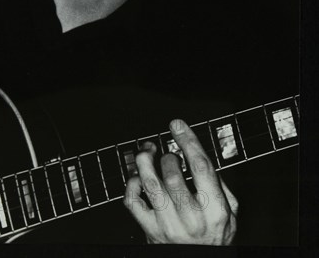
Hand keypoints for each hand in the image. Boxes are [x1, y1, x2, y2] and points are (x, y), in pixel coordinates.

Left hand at [124, 118, 237, 244]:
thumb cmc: (214, 237)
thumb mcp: (229, 212)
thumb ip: (219, 184)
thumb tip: (198, 154)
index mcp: (215, 210)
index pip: (200, 166)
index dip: (187, 140)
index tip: (177, 124)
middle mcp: (192, 219)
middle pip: (172, 173)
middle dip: (167, 155)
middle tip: (168, 154)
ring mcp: (169, 226)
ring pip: (150, 184)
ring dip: (145, 161)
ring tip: (147, 153)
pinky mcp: (150, 231)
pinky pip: (133, 201)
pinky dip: (132, 184)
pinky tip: (139, 178)